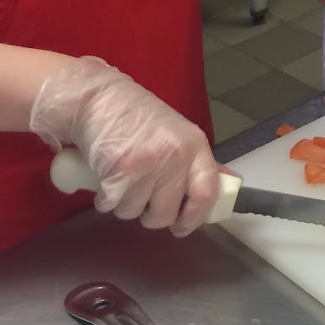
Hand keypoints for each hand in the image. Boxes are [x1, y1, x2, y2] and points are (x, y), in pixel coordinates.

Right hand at [29, 57, 220, 233]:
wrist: (97, 99)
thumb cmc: (136, 116)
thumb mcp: (176, 135)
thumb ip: (196, 163)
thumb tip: (227, 184)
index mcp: (193, 145)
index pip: (207, 192)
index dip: (195, 216)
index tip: (182, 225)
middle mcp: (174, 156)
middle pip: (166, 214)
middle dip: (150, 214)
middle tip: (142, 196)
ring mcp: (147, 166)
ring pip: (135, 213)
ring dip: (125, 204)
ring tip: (122, 179)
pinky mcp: (118, 174)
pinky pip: (111, 207)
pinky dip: (105, 199)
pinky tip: (106, 177)